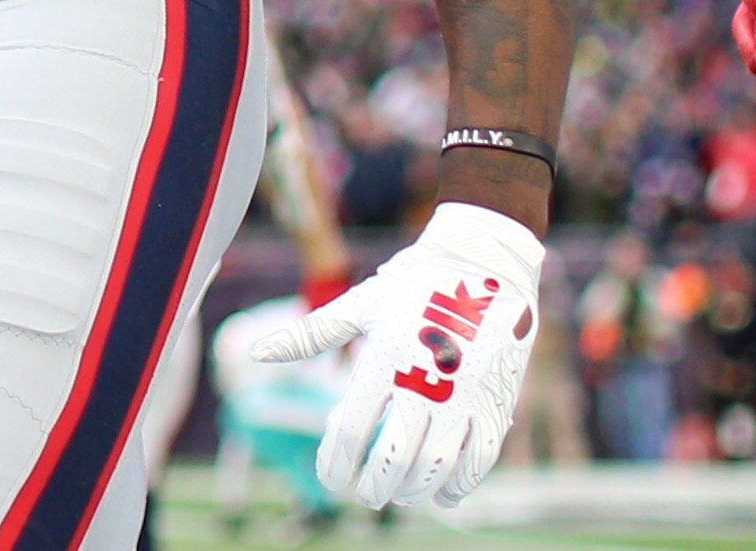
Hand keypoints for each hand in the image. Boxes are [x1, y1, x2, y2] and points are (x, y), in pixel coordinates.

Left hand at [252, 202, 541, 511]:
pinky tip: (443, 494)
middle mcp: (425, 380)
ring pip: (435, 466)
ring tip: (400, 492)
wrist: (487, 261)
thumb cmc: (416, 282)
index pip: (349, 431)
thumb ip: (310, 335)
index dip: (335, 466)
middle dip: (373, 487)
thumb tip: (258, 353)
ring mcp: (465, 394)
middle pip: (391, 459)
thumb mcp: (361, 303)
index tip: (331, 479)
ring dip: (412, 490)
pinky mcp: (497, 400)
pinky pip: (479, 459)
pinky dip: (460, 486)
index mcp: (384, 357)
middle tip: (366, 493)